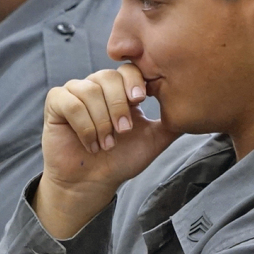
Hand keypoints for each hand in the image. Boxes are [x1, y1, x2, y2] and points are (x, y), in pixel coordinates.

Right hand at [34, 65, 178, 238]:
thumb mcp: (153, 140)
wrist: (93, 184)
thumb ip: (172, 122)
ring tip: (105, 144)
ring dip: (101, 121)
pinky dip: (83, 124)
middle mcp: (97, 86)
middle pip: (108, 77)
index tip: (140, 100)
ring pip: (89, 90)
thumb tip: (197, 108)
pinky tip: (90, 143)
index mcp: (120, 90)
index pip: (128, 70)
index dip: (133, 81)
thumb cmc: (120, 161)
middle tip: (123, 132)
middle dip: (118, 106)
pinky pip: (69, 101)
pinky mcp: (56, 103)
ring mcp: (75, 92)